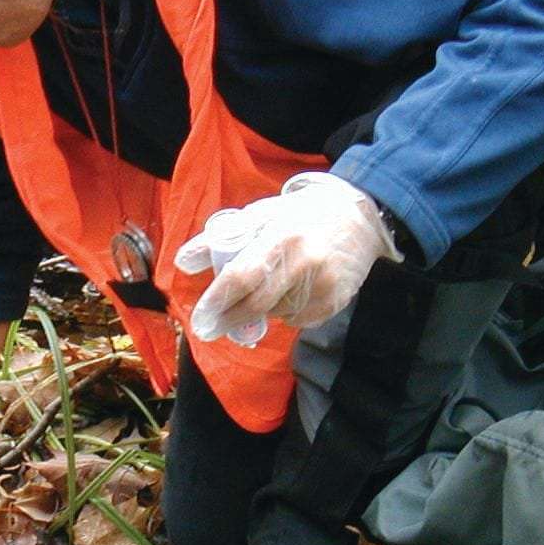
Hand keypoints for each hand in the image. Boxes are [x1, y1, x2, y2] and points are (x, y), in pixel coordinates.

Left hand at [175, 173, 401, 342]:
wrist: (360, 217)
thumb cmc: (299, 217)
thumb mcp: (260, 216)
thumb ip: (219, 239)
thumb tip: (183, 262)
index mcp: (282, 236)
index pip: (243, 276)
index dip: (218, 300)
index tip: (200, 318)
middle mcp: (305, 261)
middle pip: (257, 304)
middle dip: (228, 319)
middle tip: (209, 328)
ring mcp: (324, 284)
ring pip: (275, 314)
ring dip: (261, 310)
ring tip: (269, 287)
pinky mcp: (336, 301)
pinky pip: (297, 320)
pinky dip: (286, 313)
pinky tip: (293, 291)